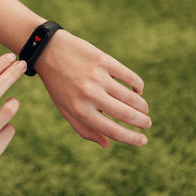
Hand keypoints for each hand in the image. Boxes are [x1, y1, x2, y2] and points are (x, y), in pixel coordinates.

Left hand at [34, 30, 150, 147]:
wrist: (48, 51)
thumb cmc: (58, 84)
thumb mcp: (65, 109)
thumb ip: (85, 129)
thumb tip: (107, 144)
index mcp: (80, 110)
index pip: (113, 130)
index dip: (132, 138)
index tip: (144, 141)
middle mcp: (90, 95)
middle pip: (127, 114)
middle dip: (142, 122)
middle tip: (147, 124)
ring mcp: (98, 76)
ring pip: (131, 97)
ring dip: (142, 106)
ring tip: (144, 109)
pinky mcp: (104, 60)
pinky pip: (130, 77)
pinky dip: (138, 85)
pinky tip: (137, 89)